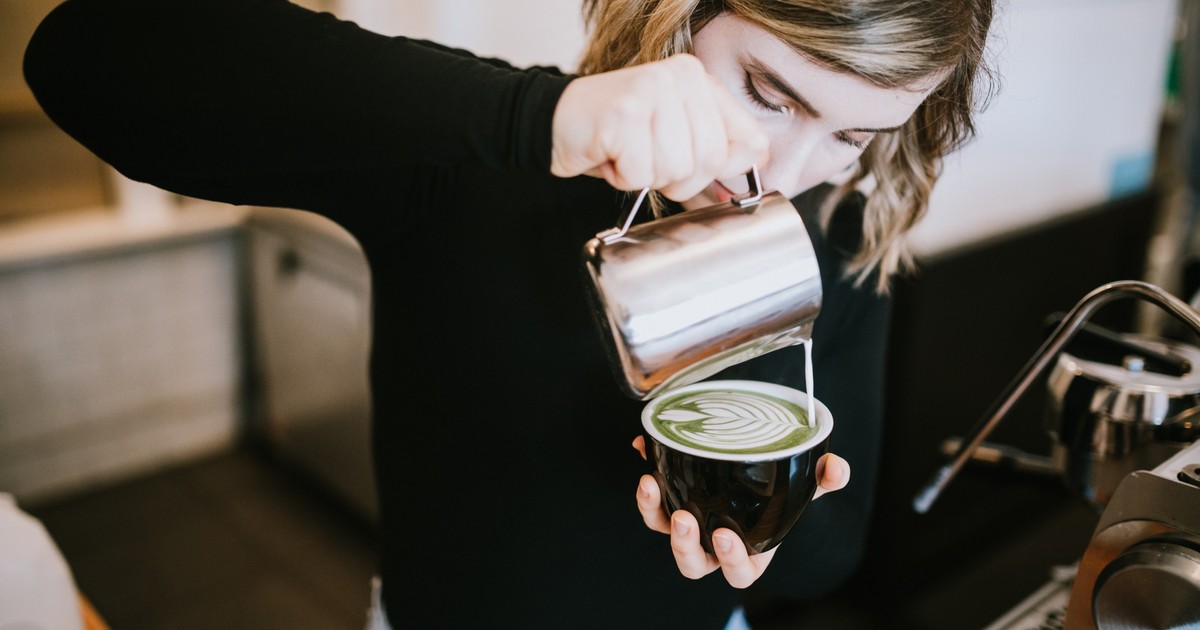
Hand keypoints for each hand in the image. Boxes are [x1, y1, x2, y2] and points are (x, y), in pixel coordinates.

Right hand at [551, 54, 768, 201]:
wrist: (556, 123)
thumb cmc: (617, 136)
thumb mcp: (676, 139)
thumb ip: (718, 152)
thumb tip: (757, 167)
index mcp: (700, 80)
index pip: (749, 140)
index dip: (723, 170)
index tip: (693, 168)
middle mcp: (680, 76)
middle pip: (711, 161)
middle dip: (677, 178)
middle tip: (647, 160)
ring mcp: (652, 90)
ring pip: (676, 169)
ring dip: (646, 177)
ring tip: (626, 154)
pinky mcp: (624, 112)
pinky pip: (640, 173)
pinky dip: (621, 176)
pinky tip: (609, 154)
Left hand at [631, 435, 849, 587]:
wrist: (756, 472)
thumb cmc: (781, 491)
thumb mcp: (805, 484)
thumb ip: (823, 478)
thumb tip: (837, 468)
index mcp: (750, 552)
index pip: (739, 572)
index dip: (731, 561)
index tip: (725, 535)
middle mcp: (714, 546)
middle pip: (693, 563)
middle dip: (684, 545)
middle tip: (683, 517)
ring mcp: (689, 527)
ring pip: (663, 534)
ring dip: (654, 512)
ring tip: (651, 484)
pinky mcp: (669, 504)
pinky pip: (651, 502)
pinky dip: (645, 479)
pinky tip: (643, 451)